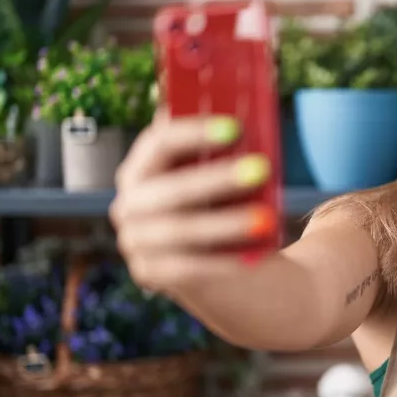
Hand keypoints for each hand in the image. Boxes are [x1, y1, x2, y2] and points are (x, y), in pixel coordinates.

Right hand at [109, 109, 274, 292]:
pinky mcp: (149, 273)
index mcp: (141, 168)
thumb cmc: (219, 205)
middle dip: (217, 179)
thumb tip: (257, 122)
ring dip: (225, 224)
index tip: (235, 128)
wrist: (210, 263)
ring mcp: (135, 241)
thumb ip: (225, 152)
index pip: (158, 142)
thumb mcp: (216, 175)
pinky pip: (186, 268)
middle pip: (172, 189)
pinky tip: (252, 257)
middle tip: (260, 170)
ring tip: (266, 220)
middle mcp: (130, 203)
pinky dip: (220, 261)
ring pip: (181, 230)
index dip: (194, 133)